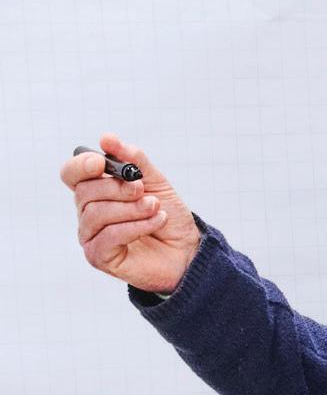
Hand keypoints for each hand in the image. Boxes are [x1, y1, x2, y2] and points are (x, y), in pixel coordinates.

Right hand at [61, 133, 201, 296]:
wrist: (187, 249)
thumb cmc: (167, 215)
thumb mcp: (155, 180)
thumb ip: (133, 159)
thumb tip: (107, 138)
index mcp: (95, 190)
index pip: (71, 173)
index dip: (81, 165)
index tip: (101, 163)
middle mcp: (87, 212)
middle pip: (85, 192)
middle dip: (118, 188)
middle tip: (143, 190)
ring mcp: (91, 235)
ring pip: (96, 213)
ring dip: (132, 208)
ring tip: (155, 208)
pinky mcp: (99, 256)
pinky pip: (108, 236)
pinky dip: (136, 227)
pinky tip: (156, 222)